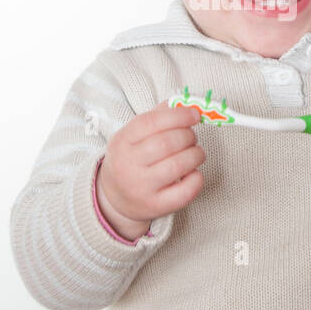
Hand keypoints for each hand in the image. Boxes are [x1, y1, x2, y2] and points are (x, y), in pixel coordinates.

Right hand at [96, 103, 204, 238]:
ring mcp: (141, 188)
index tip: (194, 114)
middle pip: (166, 143)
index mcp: (122, 141)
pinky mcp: (156, 206)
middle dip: (188, 136)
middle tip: (192, 137)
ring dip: (196, 155)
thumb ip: (157, 116)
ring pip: (177, 166)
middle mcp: (128, 165)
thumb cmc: (131, 159)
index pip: (151, 122)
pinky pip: (184, 192)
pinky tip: (194, 173)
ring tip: (196, 153)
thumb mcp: (133, 135)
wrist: (114, 198)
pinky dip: (197, 179)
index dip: (178, 115)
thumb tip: (184, 103)